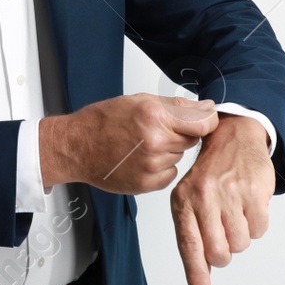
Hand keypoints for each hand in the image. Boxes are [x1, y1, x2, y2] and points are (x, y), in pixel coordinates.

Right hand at [39, 94, 219, 194]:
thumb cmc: (103, 121)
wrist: (77, 147)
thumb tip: (208, 108)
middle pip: (192, 139)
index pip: (204, 122)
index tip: (204, 120)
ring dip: (169, 151)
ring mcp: (152, 166)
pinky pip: (170, 174)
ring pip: (180, 157)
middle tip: (158, 129)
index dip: (206, 120)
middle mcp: (156, 142)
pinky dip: (161, 168)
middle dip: (181, 133)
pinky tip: (141, 159)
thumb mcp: (140, 100)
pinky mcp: (147, 184)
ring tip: (143, 144)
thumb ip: (178, 106)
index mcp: (156, 116)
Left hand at [172, 113, 272, 284]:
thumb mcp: (190, 200)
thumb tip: (201, 278)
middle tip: (225, 231)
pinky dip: (257, 224)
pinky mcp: (253, 190)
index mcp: (183, 202)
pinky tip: (249, 206)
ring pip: (241, 243)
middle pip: (220, 253)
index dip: (197, 275)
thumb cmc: (210, 175)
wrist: (232, 137)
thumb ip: (194, 237)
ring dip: (242, 236)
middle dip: (225, 251)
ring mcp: (229, 193)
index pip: (189, 246)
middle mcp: (203, 197)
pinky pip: (260, 229)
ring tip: (236, 212)